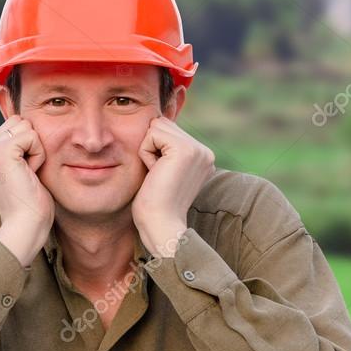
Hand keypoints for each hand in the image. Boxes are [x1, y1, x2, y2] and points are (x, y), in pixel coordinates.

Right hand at [0, 115, 54, 266]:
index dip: (26, 148)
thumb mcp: (17, 172)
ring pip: (25, 126)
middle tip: (25, 175)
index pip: (11, 127)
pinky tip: (30, 175)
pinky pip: (32, 136)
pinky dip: (39, 155)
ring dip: (35, 150)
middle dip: (30, 145)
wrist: (25, 227)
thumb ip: (15, 150)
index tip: (21, 176)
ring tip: (27, 174)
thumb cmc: (29, 206)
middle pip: (17, 122)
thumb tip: (24, 123)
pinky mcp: (0, 152)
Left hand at [132, 116, 215, 256]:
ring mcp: (197, 149)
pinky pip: (152, 134)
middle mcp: (204, 151)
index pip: (168, 131)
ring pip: (157, 126)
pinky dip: (146, 153)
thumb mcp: (164, 172)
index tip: (162, 177)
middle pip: (162, 124)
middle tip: (158, 176)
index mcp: (202, 157)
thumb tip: (155, 124)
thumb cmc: (155, 205)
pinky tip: (155, 173)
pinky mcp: (185, 149)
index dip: (155, 151)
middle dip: (151, 148)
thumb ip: (167, 151)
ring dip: (148, 150)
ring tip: (157, 174)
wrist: (161, 225)